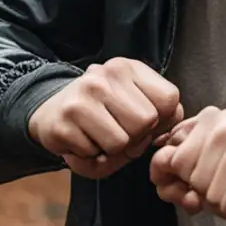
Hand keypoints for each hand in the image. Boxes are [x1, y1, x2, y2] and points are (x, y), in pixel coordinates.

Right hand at [27, 57, 184, 178]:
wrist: (51, 112)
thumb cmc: (102, 113)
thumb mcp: (134, 101)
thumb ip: (164, 112)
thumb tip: (174, 119)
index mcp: (128, 68)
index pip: (170, 99)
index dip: (162, 120)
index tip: (144, 122)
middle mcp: (104, 76)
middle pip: (146, 122)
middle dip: (137, 138)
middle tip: (119, 134)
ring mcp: (82, 98)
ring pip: (122, 142)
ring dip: (114, 151)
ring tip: (101, 139)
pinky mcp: (64, 123)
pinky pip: (95, 155)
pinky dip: (92, 157)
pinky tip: (83, 142)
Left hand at [148, 106, 225, 223]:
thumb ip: (193, 163)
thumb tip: (159, 180)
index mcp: (215, 118)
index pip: (168, 150)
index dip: (174, 176)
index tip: (192, 185)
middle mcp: (222, 125)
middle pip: (183, 175)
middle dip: (205, 192)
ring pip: (204, 194)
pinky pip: (225, 207)